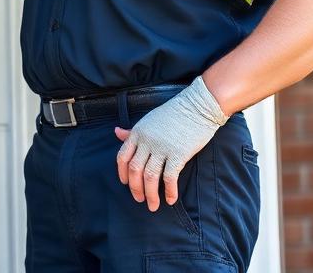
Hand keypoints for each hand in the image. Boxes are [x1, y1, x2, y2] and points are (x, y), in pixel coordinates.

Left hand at [114, 77, 226, 211]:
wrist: (196, 107)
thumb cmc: (173, 113)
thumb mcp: (148, 121)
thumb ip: (133, 131)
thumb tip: (116, 132)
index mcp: (138, 132)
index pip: (122, 156)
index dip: (122, 173)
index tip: (125, 184)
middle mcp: (146, 141)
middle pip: (135, 170)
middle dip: (136, 188)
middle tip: (140, 199)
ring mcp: (162, 148)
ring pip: (150, 177)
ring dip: (150, 194)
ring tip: (153, 205)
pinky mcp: (178, 154)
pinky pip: (169, 178)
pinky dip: (169, 191)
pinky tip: (171, 200)